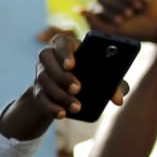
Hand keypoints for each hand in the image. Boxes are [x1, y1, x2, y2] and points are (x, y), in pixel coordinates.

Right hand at [0, 32, 127, 140]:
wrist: (69, 90)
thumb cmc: (90, 76)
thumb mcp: (103, 77)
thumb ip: (114, 84)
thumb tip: (118, 100)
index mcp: (66, 45)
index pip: (60, 42)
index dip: (64, 53)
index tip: (71, 65)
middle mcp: (49, 56)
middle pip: (47, 60)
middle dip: (62, 76)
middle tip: (78, 88)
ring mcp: (41, 73)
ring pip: (44, 81)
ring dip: (60, 95)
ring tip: (77, 106)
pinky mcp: (37, 91)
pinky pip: (40, 98)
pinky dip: (51, 107)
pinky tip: (62, 114)